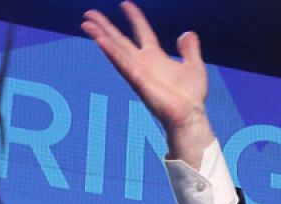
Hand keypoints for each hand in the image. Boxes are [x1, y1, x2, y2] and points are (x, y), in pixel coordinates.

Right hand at [81, 2, 214, 162]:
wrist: (190, 116)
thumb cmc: (191, 97)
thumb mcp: (194, 66)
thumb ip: (190, 49)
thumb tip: (187, 33)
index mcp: (155, 58)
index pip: (141, 31)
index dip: (134, 17)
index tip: (125, 4)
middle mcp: (143, 63)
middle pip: (119, 39)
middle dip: (104, 26)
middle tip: (89, 13)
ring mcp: (138, 71)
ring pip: (115, 49)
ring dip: (100, 36)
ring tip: (86, 24)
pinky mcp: (138, 80)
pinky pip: (122, 63)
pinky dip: (111, 52)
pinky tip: (100, 40)